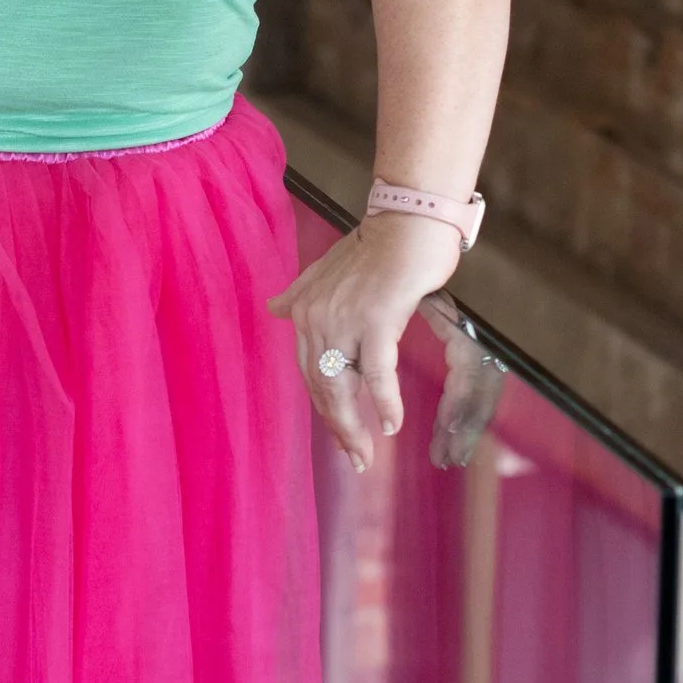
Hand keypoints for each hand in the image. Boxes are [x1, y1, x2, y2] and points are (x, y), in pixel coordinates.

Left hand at [270, 209, 463, 471]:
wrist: (408, 221)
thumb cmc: (378, 247)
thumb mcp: (327, 270)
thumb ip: (300, 292)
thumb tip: (273, 307)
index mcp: (304, 309)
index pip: (310, 373)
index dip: (326, 409)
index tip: (342, 437)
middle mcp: (316, 317)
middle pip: (322, 387)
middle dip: (339, 429)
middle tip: (356, 461)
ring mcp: (344, 320)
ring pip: (342, 387)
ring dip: (355, 427)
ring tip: (367, 456)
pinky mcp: (376, 320)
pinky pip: (376, 373)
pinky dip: (383, 403)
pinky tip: (391, 426)